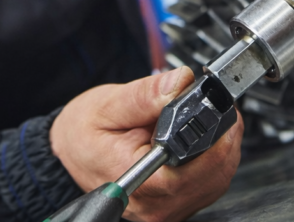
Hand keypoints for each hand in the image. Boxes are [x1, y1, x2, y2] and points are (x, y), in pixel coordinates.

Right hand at [49, 67, 243, 221]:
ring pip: (217, 181)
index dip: (216, 135)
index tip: (219, 109)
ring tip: (208, 121)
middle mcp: (155, 204)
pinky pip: (209, 186)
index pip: (198, 166)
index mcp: (139, 181)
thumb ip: (146, 95)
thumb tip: (180, 83)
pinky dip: (214, 161)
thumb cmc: (81, 133)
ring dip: (223, 149)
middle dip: (224, 137)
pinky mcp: (172, 206)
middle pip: (215, 174)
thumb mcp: (108, 105)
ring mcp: (165, 210)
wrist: (69, 152)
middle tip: (218, 108)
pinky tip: (203, 142)